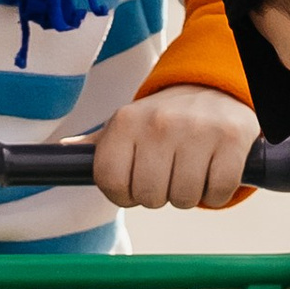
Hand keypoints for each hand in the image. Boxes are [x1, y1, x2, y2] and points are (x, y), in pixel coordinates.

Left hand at [93, 87, 258, 211]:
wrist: (214, 90)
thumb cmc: (163, 120)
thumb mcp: (126, 125)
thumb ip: (94, 144)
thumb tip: (57, 151)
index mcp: (126, 121)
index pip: (110, 182)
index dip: (122, 195)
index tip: (134, 186)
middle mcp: (159, 123)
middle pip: (149, 196)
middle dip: (159, 196)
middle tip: (168, 175)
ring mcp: (197, 130)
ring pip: (184, 199)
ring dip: (189, 196)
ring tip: (191, 172)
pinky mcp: (231, 139)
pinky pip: (218, 193)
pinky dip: (217, 193)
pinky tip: (214, 172)